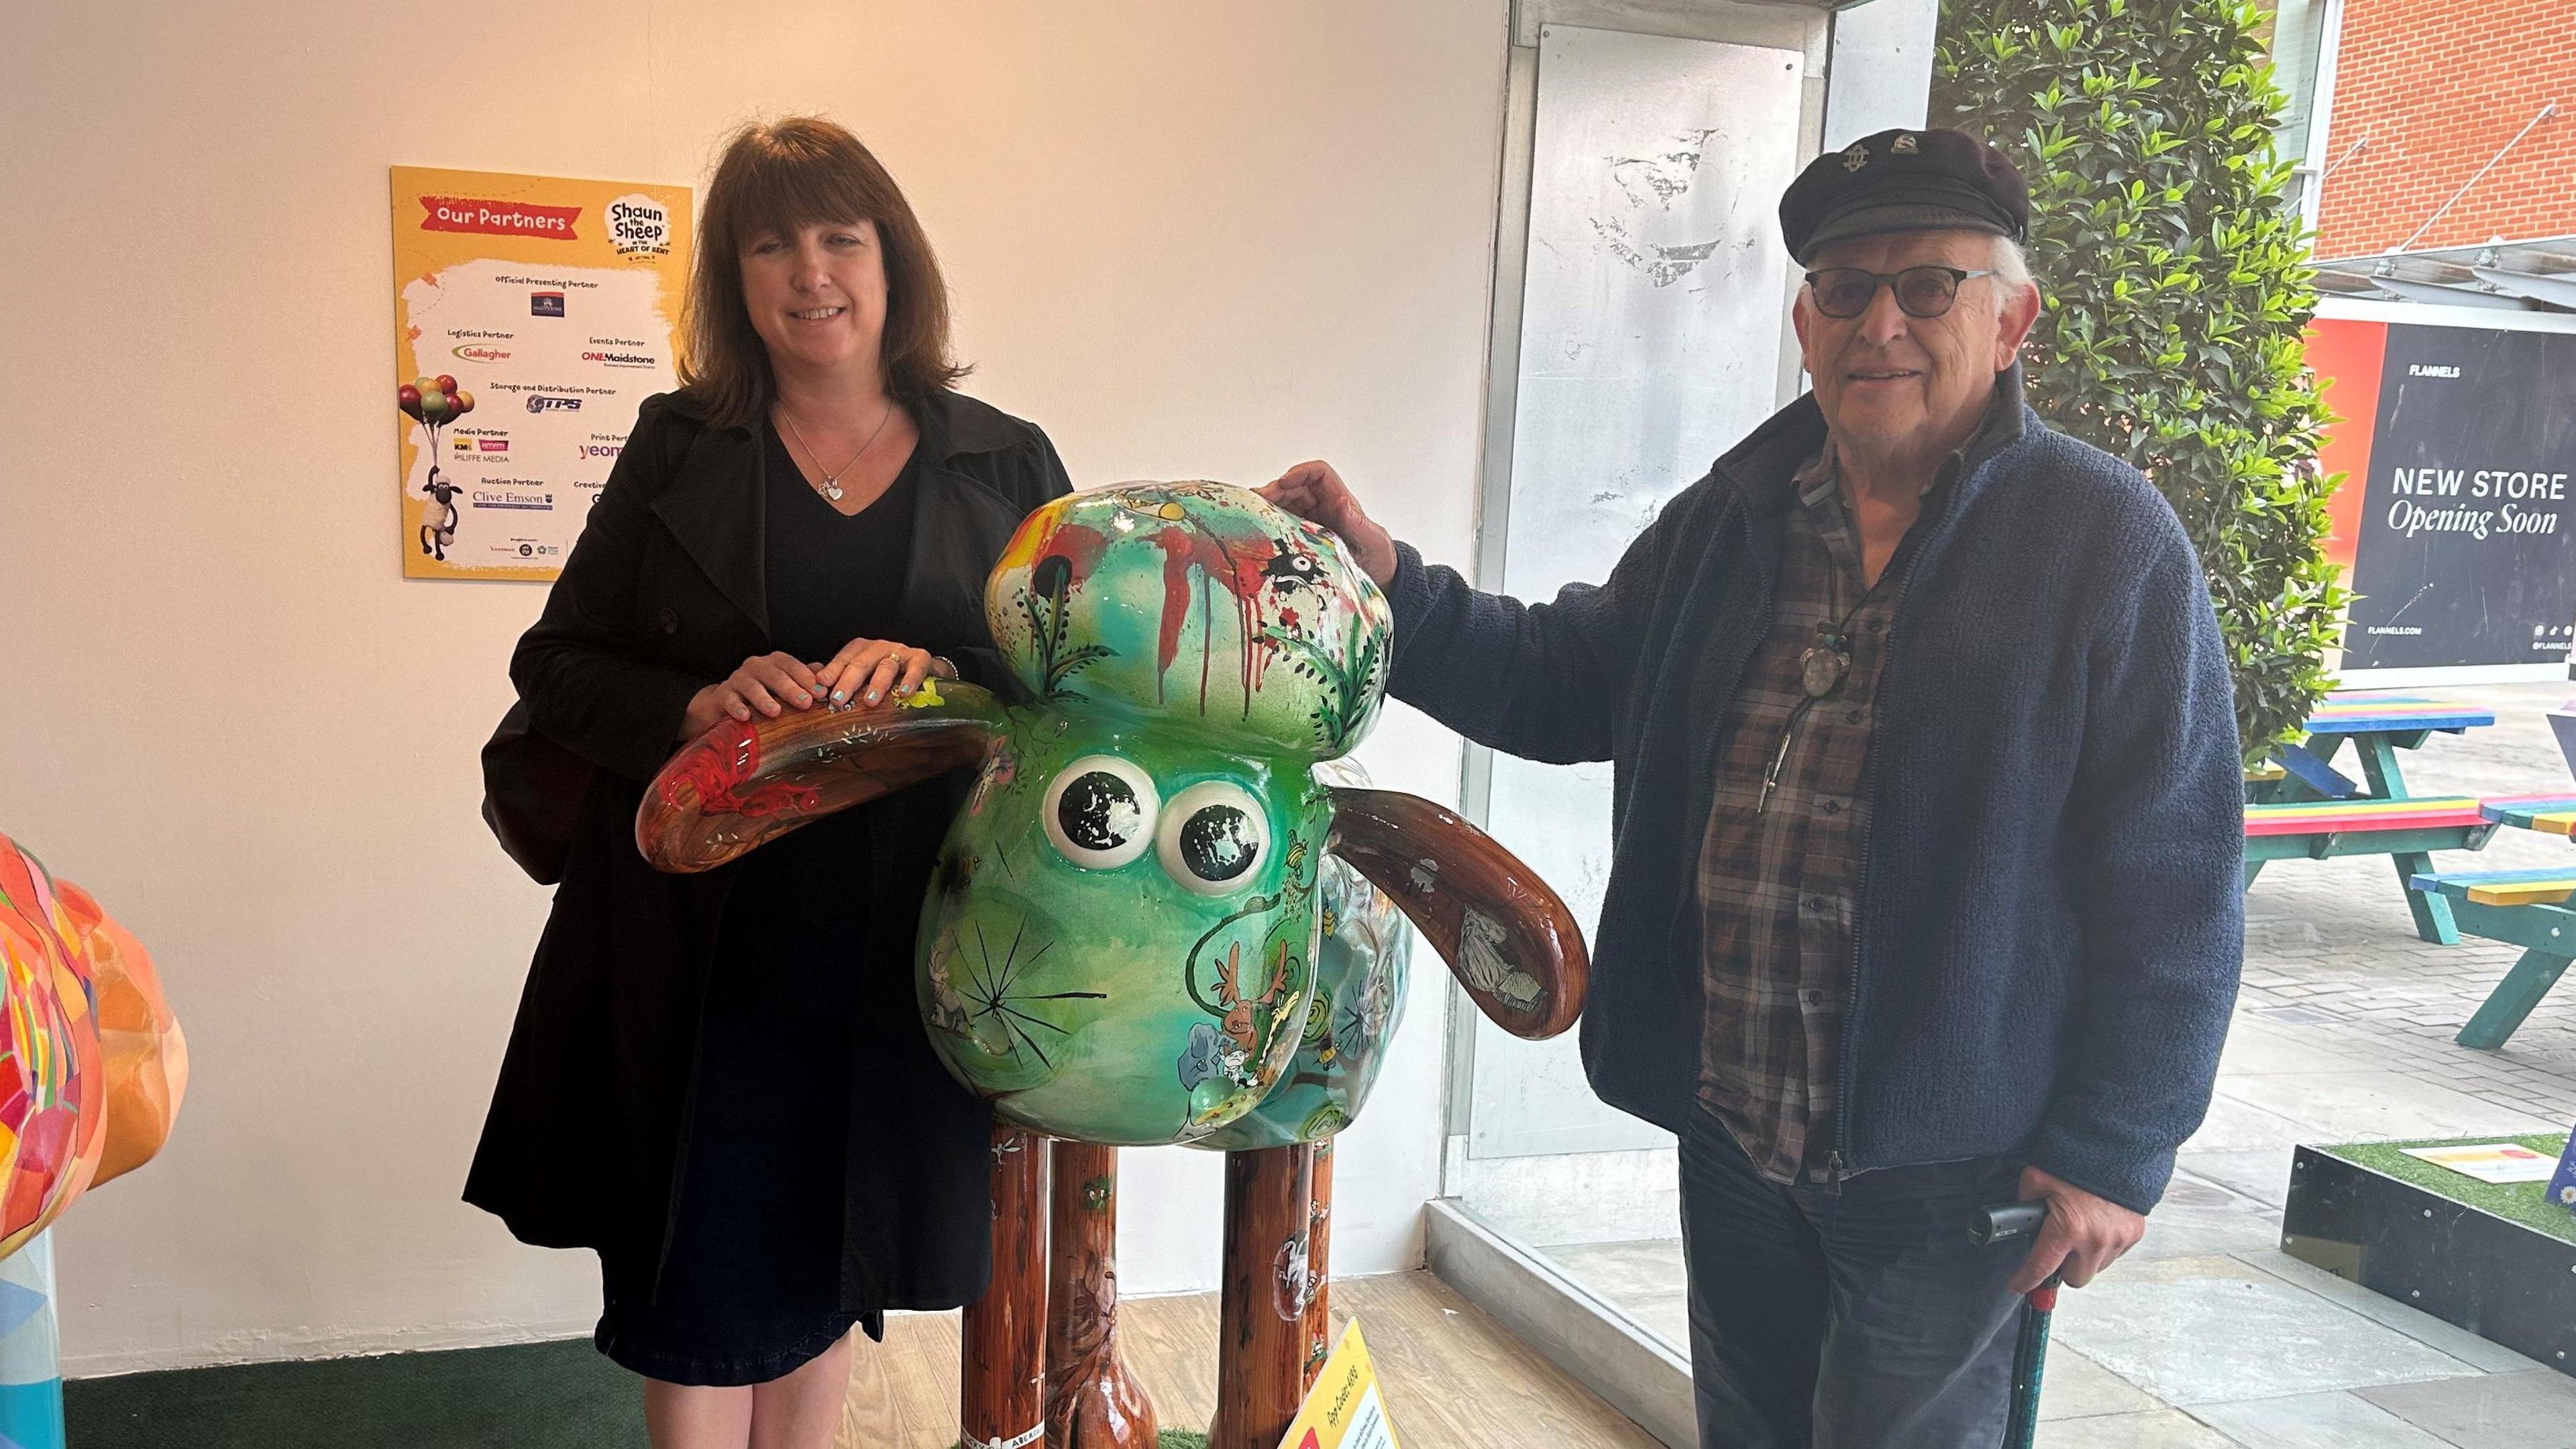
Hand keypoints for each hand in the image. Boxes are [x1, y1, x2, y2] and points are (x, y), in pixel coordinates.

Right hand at [682, 652, 823, 737]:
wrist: (725, 703)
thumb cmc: (762, 694)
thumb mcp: (784, 686)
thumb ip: (804, 680)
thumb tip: (827, 678)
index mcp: (774, 663)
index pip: (792, 665)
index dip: (807, 677)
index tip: (821, 692)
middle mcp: (756, 667)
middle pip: (775, 675)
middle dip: (791, 688)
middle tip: (806, 702)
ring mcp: (738, 679)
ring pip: (752, 686)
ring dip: (765, 699)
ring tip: (776, 712)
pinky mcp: (723, 694)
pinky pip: (729, 699)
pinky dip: (737, 707)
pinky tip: (745, 716)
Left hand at [812, 636, 953, 708]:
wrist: (922, 669)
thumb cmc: (886, 674)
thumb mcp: (862, 674)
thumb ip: (839, 676)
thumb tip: (812, 682)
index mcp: (861, 650)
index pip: (844, 658)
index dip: (832, 671)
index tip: (822, 684)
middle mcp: (878, 647)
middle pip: (861, 663)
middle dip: (848, 681)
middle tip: (838, 699)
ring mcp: (899, 652)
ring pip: (885, 666)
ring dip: (877, 684)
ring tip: (869, 702)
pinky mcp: (920, 658)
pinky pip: (916, 667)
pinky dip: (910, 679)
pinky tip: (904, 693)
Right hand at [1259, 460, 1397, 587]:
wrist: (1379, 577)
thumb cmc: (1379, 557)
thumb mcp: (1373, 541)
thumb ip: (1359, 524)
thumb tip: (1343, 504)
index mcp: (1340, 502)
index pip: (1319, 475)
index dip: (1299, 473)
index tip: (1283, 483)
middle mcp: (1324, 507)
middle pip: (1295, 488)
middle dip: (1276, 490)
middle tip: (1258, 502)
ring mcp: (1312, 521)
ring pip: (1286, 504)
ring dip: (1269, 505)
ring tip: (1252, 513)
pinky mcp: (1304, 537)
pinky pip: (1284, 523)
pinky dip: (1271, 522)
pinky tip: (1258, 529)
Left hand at [2008, 1166, 2144, 1293]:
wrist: (2117, 1146)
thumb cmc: (2076, 1160)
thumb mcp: (2036, 1178)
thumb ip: (2024, 1203)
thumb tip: (2019, 1219)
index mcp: (2068, 1228)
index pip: (2041, 1267)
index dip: (2025, 1280)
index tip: (2017, 1286)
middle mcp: (2095, 1240)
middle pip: (2074, 1278)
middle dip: (2063, 1266)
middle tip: (2057, 1244)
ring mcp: (2118, 1240)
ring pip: (2095, 1268)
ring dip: (2084, 1257)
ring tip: (2079, 1229)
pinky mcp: (2134, 1235)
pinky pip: (2114, 1255)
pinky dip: (2103, 1247)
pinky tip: (2097, 1224)